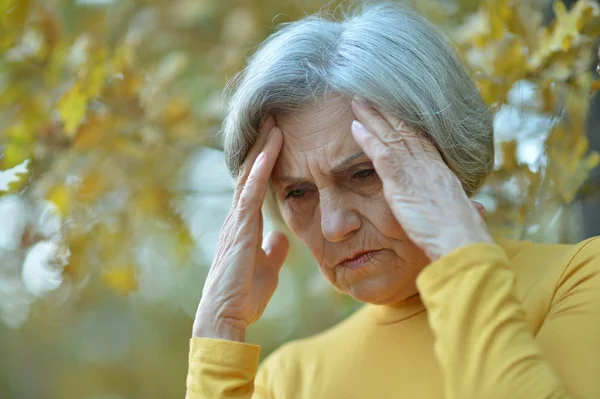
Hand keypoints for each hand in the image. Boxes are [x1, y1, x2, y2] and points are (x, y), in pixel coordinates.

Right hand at [193, 116, 288, 341]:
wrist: (226, 317)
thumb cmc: (243, 297)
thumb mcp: (267, 269)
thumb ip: (273, 251)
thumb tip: (280, 238)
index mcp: (244, 225)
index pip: (255, 184)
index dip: (266, 160)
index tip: (278, 137)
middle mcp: (237, 218)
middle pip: (250, 173)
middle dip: (263, 145)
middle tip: (274, 116)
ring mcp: (236, 222)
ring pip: (248, 177)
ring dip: (262, 149)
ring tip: (274, 122)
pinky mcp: (239, 230)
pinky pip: (250, 195)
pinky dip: (259, 172)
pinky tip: (268, 153)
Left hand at [350, 97, 492, 260]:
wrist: (462, 241)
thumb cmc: (462, 234)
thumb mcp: (461, 214)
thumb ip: (459, 206)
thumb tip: (475, 208)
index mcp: (440, 171)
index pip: (420, 140)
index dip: (404, 123)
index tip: (391, 111)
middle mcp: (428, 165)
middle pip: (403, 130)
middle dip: (384, 112)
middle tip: (367, 98)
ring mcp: (414, 171)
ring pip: (391, 136)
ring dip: (372, 118)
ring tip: (356, 102)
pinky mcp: (401, 183)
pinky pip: (382, 155)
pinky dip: (368, 140)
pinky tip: (355, 128)